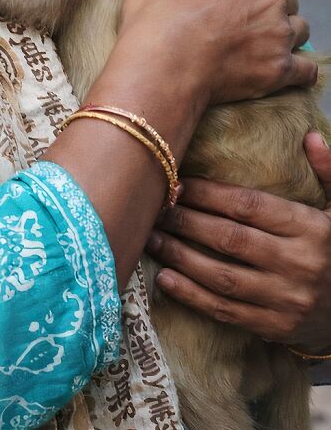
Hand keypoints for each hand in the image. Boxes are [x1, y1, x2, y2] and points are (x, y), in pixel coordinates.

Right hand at [119, 0, 316, 107]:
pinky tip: (283, 68)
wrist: (161, 66)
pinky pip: (306, 70)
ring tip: (257, 44)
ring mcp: (279, 36)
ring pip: (298, 29)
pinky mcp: (280, 71)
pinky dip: (298, 69)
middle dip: (266, 7)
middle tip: (236, 22)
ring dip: (284, 33)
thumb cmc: (159, 11)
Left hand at [146, 133, 330, 351]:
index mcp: (309, 229)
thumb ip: (329, 172)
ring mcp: (285, 300)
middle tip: (155, 209)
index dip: (208, 194)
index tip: (177, 184)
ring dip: (180, 257)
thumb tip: (309, 136)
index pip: (249, 206)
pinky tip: (165, 279)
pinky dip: (192, 297)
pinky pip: (226, 312)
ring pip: (222, 277)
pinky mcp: (275, 327)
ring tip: (152, 239)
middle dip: (186, 222)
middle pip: (229, 239)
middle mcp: (296, 264)